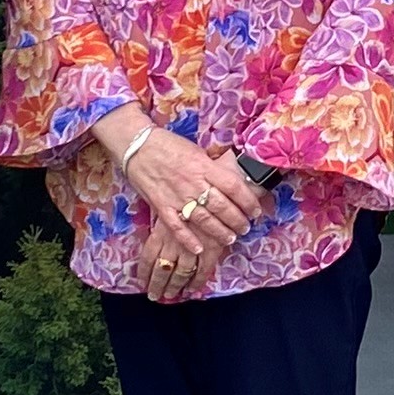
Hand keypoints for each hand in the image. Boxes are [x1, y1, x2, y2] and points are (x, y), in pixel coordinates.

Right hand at [115, 127, 262, 298]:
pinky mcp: (161, 206)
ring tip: (230, 238)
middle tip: (245, 228)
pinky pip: (177, 227)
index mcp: (205, 166)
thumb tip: (230, 181)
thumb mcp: (196, 152)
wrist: (137, 145)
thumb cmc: (169, 145)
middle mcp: (194, 182)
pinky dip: (188, 239)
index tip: (256, 211)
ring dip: (220, 232)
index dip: (249, 202)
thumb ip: (212, 169)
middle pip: (222, 206)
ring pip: (204, 219)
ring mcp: (177, 196)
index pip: (234, 187)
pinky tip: (199, 249)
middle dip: (238, 220)